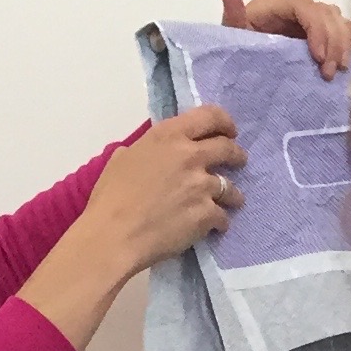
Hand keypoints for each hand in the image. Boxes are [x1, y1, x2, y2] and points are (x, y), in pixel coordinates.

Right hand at [87, 106, 247, 269]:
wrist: (115, 234)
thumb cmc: (111, 196)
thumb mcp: (124, 157)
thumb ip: (147, 149)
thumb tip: (153, 154)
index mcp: (168, 136)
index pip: (209, 116)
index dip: (224, 122)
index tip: (229, 131)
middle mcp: (190, 156)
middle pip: (227, 148)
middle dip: (237, 155)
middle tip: (238, 160)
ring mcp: (202, 186)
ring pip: (230, 187)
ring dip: (233, 194)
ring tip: (232, 200)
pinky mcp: (207, 214)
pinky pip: (223, 217)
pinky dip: (220, 222)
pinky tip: (215, 226)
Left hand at [217, 0, 350, 78]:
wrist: (241, 71)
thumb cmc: (235, 54)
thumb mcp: (231, 35)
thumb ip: (232, 13)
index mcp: (275, 7)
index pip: (304, 6)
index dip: (316, 27)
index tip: (317, 57)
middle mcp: (295, 9)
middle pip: (325, 11)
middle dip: (333, 40)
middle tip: (330, 72)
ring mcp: (309, 22)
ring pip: (336, 18)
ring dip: (343, 42)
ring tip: (340, 69)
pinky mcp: (318, 36)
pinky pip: (341, 29)